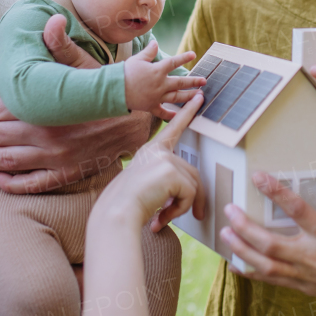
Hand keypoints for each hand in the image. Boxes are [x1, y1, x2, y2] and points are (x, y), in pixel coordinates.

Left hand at [0, 14, 150, 193]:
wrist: (140, 119)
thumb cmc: (108, 90)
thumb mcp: (86, 65)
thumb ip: (62, 47)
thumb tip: (51, 20)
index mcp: (48, 108)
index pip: (3, 110)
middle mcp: (49, 135)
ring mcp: (58, 158)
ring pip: (10, 162)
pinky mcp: (68, 173)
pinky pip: (34, 183)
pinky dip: (12, 184)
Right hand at [95, 92, 205, 230]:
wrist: (115, 213)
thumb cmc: (126, 203)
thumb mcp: (149, 186)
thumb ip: (168, 182)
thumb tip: (189, 194)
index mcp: (150, 150)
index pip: (174, 127)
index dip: (188, 113)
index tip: (199, 98)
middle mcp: (158, 150)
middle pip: (192, 172)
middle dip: (194, 197)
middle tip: (193, 215)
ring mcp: (165, 158)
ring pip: (192, 185)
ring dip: (182, 206)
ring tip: (163, 217)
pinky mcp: (170, 171)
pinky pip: (190, 194)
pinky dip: (180, 209)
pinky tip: (162, 216)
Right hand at [123, 41, 204, 119]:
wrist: (114, 90)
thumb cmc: (124, 72)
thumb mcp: (137, 59)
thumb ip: (149, 52)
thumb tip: (155, 42)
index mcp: (157, 70)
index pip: (174, 62)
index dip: (184, 58)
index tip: (193, 55)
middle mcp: (160, 84)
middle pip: (180, 82)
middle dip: (194, 82)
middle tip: (204, 81)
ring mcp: (157, 96)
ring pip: (176, 97)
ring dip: (189, 96)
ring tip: (199, 96)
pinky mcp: (151, 106)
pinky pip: (162, 112)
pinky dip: (170, 115)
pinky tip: (178, 116)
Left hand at [217, 172, 315, 315]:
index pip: (298, 210)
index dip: (276, 192)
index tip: (258, 177)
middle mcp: (315, 256)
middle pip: (270, 243)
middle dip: (245, 227)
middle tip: (230, 210)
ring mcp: (307, 274)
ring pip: (265, 265)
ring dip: (241, 249)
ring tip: (225, 233)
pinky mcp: (303, 286)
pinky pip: (271, 280)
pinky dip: (250, 271)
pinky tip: (234, 262)